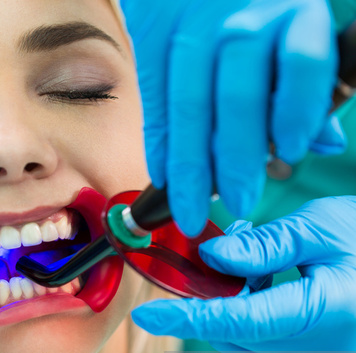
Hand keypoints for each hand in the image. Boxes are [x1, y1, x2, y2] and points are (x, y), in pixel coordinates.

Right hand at [121, 0, 343, 235]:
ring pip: (189, 106)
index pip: (300, 64)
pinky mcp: (152, 38)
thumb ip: (307, 84)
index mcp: (293, 13)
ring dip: (190, 165)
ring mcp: (192, 29)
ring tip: (193, 207)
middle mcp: (241, 20)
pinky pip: (155, 100)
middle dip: (235, 159)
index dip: (296, 113)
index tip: (289, 153)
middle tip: (240, 203)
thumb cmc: (255, 6)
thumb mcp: (295, 28)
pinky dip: (159, 144)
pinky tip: (162, 175)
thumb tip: (325, 142)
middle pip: (238, 97)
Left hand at [131, 197, 355, 352]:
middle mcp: (317, 350)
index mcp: (322, 313)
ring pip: (242, 340)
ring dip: (231, 303)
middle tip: (224, 250)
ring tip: (257, 262)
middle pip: (233, 332)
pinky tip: (266, 284)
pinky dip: (247, 316)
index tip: (147, 316)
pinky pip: (260, 345)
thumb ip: (264, 246)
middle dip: (212, 295)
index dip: (186, 319)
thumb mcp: (322, 228)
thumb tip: (211, 259)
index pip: (238, 321)